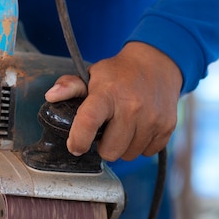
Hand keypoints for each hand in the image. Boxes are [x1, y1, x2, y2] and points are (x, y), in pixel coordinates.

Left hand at [44, 42, 181, 160]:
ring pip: (129, 155)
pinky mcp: (167, 127)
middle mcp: (132, 107)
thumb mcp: (92, 75)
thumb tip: (52, 96)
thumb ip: (70, 86)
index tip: (75, 146)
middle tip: (107, 130)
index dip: (78, 140)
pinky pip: (147, 153)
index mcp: (107, 93)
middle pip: (110, 152)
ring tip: (124, 126)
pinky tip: (140, 127)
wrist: (159, 63)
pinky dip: (141, 145)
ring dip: (123, 146)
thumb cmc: (120, 74)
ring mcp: (152, 118)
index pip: (89, 122)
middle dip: (104, 146)